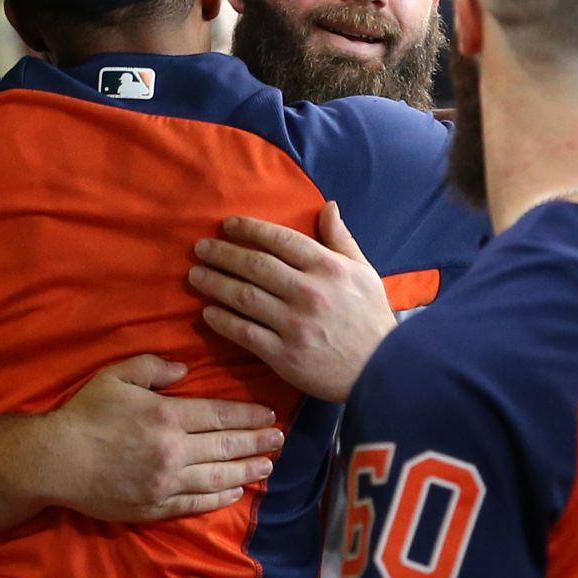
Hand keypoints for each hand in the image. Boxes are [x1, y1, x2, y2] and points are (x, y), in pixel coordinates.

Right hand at [38, 355, 284, 521]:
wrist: (55, 461)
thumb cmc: (84, 415)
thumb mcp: (116, 377)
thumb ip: (153, 367)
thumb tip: (185, 369)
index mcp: (167, 416)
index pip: (221, 416)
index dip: (249, 416)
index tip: (269, 415)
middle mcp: (174, 452)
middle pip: (227, 447)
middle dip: (258, 442)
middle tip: (281, 439)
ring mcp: (166, 483)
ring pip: (219, 477)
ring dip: (247, 470)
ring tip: (268, 466)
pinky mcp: (156, 507)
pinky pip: (197, 503)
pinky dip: (221, 497)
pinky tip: (236, 490)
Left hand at [191, 202, 395, 402]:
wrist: (382, 371)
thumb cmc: (372, 320)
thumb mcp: (364, 272)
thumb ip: (341, 239)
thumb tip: (328, 206)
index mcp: (328, 268)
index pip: (280, 240)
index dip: (249, 229)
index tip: (227, 225)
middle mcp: (308, 291)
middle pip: (255, 265)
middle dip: (223, 253)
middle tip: (200, 248)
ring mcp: (294, 324)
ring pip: (244, 297)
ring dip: (215, 283)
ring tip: (195, 276)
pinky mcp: (284, 355)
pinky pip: (245, 333)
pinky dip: (223, 321)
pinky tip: (208, 313)